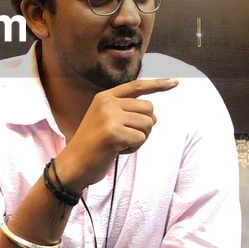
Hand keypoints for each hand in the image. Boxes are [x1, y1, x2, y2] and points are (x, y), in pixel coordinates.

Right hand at [56, 78, 177, 189]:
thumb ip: (124, 111)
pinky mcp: (113, 133)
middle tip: (127, 136)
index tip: (175, 82)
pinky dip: (133, 148)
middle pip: (148, 109)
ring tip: (120, 144)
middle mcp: (107, 103)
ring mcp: (109, 117)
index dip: (158, 84)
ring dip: (139, 139)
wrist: (73, 164)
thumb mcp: (105, 120)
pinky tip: (118, 151)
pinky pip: (140, 139)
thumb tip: (152, 113)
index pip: (137, 86)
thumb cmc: (93, 146)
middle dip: (145, 126)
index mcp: (105, 97)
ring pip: (147, 124)